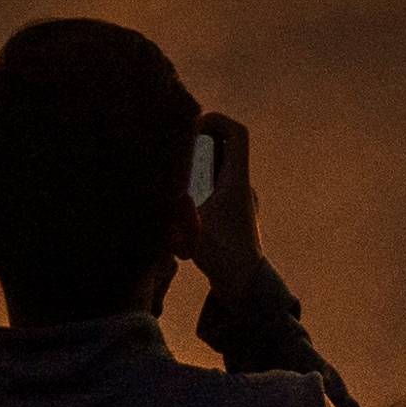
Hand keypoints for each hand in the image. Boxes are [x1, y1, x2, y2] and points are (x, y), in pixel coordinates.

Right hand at [180, 111, 259, 280]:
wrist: (245, 286)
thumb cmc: (222, 260)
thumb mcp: (194, 236)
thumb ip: (177, 215)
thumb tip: (160, 194)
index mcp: (237, 182)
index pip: (237, 134)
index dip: (216, 120)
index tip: (192, 126)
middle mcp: (242, 185)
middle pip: (227, 145)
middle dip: (201, 138)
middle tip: (176, 143)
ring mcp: (241, 198)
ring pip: (222, 165)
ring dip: (200, 160)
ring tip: (175, 170)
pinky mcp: (235, 212)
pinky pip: (220, 183)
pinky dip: (203, 179)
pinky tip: (183, 197)